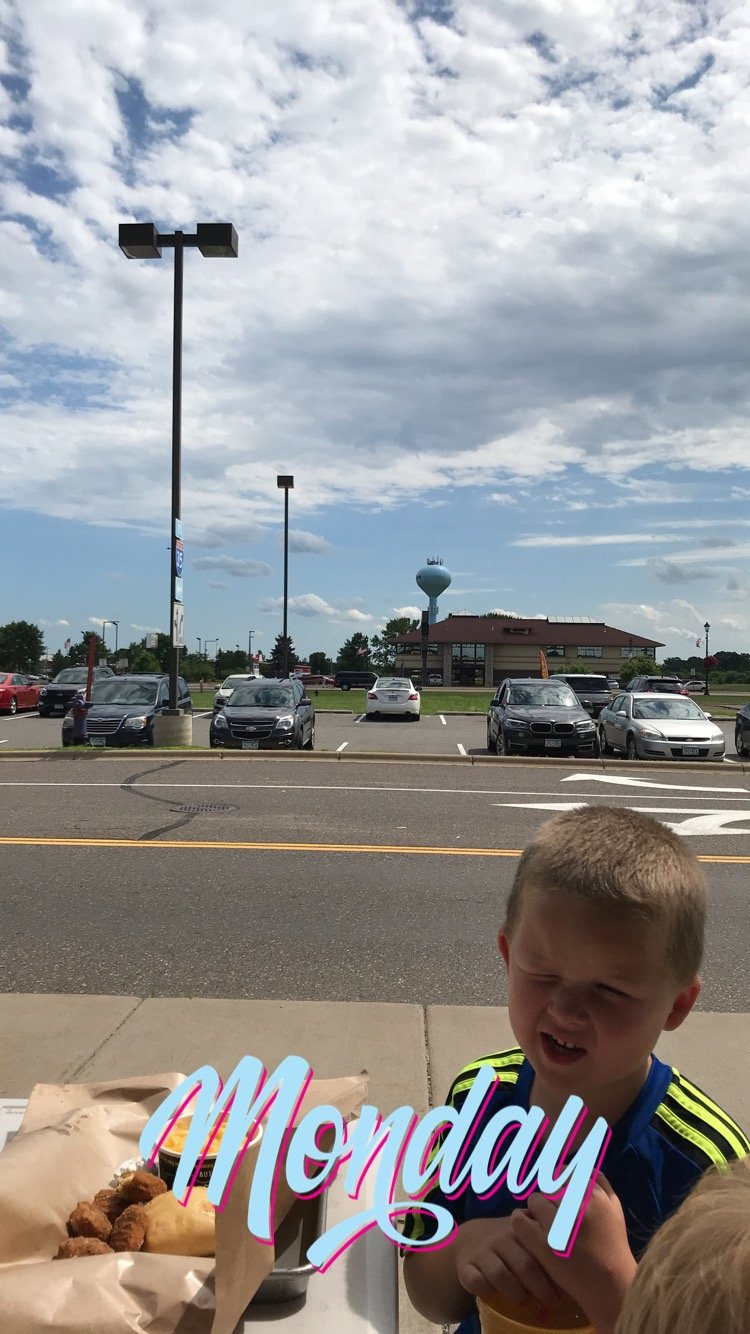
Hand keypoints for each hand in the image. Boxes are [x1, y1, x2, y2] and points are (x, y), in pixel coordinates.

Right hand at [451, 1216, 563, 1309]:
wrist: (471, 1238)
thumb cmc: (511, 1242)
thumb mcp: (529, 1234)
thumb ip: (549, 1238)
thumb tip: (583, 1256)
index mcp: (521, 1229)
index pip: (541, 1246)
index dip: (555, 1269)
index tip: (568, 1286)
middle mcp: (501, 1238)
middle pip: (524, 1264)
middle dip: (541, 1288)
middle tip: (554, 1303)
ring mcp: (483, 1252)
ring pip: (499, 1274)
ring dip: (516, 1293)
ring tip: (526, 1302)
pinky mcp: (465, 1266)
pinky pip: (474, 1280)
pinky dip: (485, 1290)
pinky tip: (495, 1295)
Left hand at [510, 1174, 636, 1330]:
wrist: (611, 1285)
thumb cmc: (614, 1246)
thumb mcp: (615, 1209)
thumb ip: (601, 1184)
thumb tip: (583, 1166)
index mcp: (593, 1195)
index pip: (565, 1172)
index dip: (560, 1181)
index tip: (559, 1193)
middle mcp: (575, 1206)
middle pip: (549, 1186)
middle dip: (550, 1197)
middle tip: (552, 1213)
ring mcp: (557, 1224)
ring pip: (535, 1201)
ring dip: (537, 1210)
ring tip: (543, 1224)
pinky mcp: (543, 1244)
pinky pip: (520, 1220)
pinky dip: (520, 1220)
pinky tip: (526, 1228)